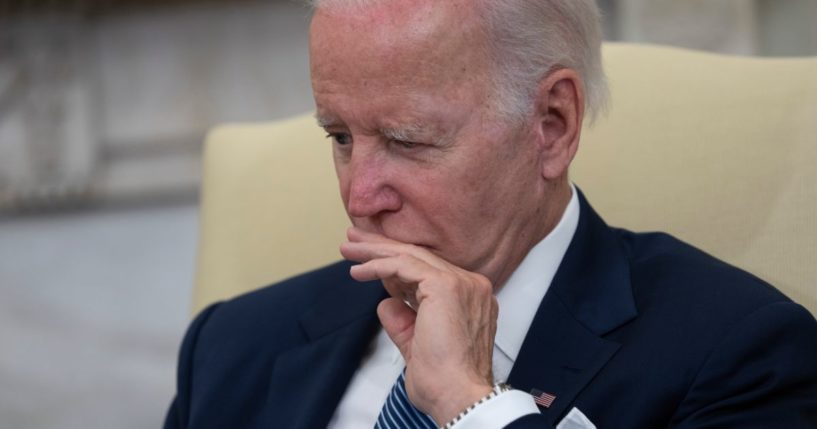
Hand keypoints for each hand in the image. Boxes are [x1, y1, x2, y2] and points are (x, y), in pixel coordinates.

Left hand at [340, 227, 497, 424]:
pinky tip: (358, 271)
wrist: (458, 396)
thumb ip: (403, 321)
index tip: (369, 262)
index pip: (428, 271)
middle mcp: (471, 286)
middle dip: (382, 248)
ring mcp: (461, 283)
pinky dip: (378, 265)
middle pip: (419, 258)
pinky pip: (405, 265)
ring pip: (411, 256)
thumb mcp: (416, 344)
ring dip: (375, 252)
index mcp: (471, 298)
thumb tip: (386, 303)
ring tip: (348, 249)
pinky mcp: (445, 286)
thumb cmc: (444, 381)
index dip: (395, 264)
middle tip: (354, 240)